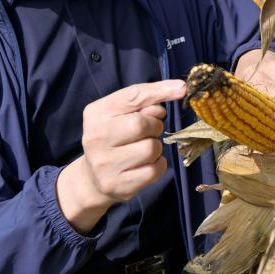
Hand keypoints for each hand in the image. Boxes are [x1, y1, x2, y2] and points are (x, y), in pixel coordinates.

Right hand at [56, 79, 184, 233]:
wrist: (93, 177)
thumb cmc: (114, 137)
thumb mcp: (121, 112)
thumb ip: (144, 100)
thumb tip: (177, 90)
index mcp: (96, 113)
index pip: (132, 97)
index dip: (159, 91)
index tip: (181, 89)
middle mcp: (96, 138)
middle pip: (142, 125)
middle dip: (155, 126)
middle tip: (150, 131)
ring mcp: (104, 164)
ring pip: (151, 149)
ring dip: (156, 147)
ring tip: (144, 148)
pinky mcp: (118, 185)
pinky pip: (154, 170)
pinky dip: (158, 164)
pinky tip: (147, 163)